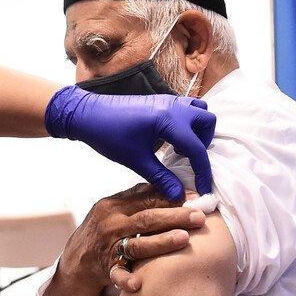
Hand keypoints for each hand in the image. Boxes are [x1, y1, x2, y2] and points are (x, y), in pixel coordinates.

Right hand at [41, 185, 206, 295]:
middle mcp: (109, 223)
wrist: (70, 271)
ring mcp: (105, 247)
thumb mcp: (112, 216)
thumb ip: (136, 203)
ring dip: (161, 242)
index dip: (173, 197)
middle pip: (146, 217)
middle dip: (175, 216)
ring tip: (183, 239)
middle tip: (199, 216)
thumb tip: (172, 191)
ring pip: (137, 243)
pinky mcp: (101, 269)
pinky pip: (116, 274)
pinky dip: (126, 278)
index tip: (196, 198)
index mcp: (113, 206)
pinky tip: (139, 283)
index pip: (146, 197)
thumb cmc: (98, 240)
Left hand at [44, 85, 216, 199]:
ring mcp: (167, 100)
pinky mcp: (161, 100)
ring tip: (181, 149)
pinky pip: (186, 107)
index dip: (203, 171)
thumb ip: (161, 178)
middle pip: (207, 122)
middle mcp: (173, 106)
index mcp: (168, 120)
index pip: (197, 148)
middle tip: (188, 161)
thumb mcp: (136, 160)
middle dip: (204, 144)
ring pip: (199, 111)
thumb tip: (181, 196)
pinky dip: (187, 122)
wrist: (87, 113)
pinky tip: (171, 139)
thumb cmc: (109, 135)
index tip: (204, 189)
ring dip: (198, 130)